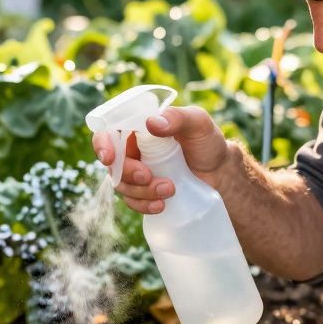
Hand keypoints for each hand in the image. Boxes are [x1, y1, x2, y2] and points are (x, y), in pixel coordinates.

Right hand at [90, 105, 229, 214]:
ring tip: (170, 189)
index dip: (102, 144)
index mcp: (138, 127)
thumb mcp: (198, 123)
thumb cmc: (207, 142)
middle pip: (113, 163)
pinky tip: (161, 206)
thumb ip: (177, 117)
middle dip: (128, 173)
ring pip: (122, 185)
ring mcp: (136, 172)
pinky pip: (132, 202)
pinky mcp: (143, 192)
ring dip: (141, 191)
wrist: (220, 174)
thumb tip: (151, 123)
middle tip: (148, 176)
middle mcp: (133, 149)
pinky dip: (144, 206)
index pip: (108, 132)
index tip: (110, 157)